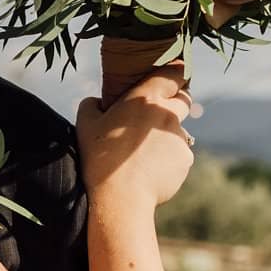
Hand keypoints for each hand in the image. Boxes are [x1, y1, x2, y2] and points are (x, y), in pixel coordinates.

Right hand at [77, 70, 194, 210]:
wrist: (121, 197)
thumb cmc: (100, 158)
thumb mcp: (85, 125)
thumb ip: (91, 104)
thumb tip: (97, 100)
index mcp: (145, 98)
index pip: (174, 73)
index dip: (177, 73)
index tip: (174, 76)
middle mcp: (168, 113)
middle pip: (185, 98)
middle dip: (177, 101)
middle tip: (158, 113)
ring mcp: (179, 136)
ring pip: (180, 129)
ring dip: (168, 135)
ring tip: (146, 153)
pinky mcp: (186, 158)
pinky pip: (179, 153)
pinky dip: (169, 158)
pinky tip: (150, 169)